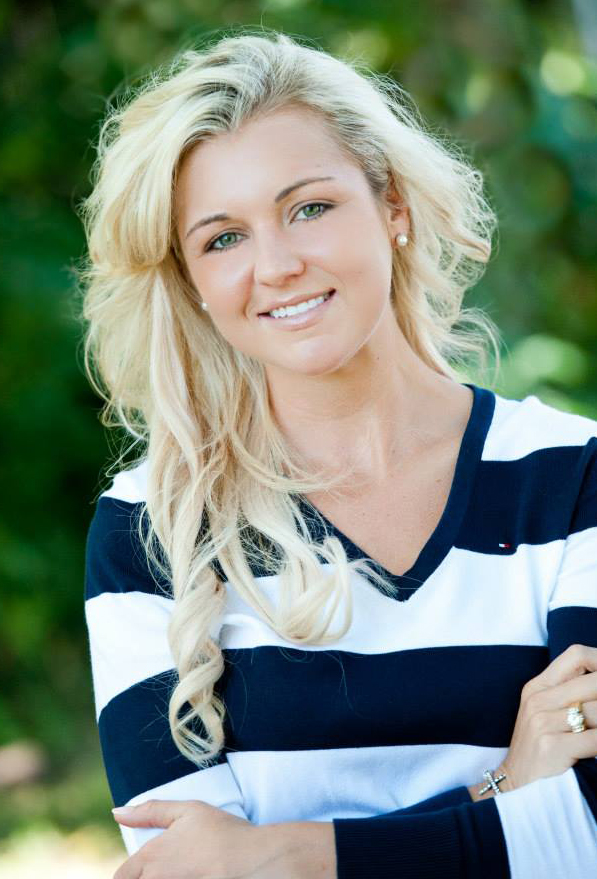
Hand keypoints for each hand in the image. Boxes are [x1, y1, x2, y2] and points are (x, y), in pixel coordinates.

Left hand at [111, 799, 284, 878]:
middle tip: (169, 867)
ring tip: (182, 871)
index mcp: (151, 858)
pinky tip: (193, 876)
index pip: (122, 876)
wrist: (252, 862)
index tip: (140, 870)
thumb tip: (117, 812)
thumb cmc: (221, 832)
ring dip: (162, 878)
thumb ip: (150, 811)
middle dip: (143, 876)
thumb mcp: (187, 810)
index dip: (127, 874)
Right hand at [493, 644, 596, 794]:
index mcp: (538, 687)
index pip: (576, 655)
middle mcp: (539, 700)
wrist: (516, 787)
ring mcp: (543, 723)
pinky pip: (596, 740)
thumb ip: (569, 693)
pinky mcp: (551, 747)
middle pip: (593, 681)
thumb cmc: (540, 748)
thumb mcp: (545, 713)